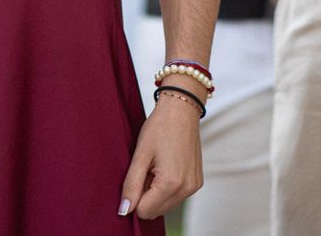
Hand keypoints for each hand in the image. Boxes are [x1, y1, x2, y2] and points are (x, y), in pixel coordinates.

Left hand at [119, 91, 202, 219]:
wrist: (181, 108)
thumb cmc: (161, 126)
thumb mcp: (140, 155)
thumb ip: (131, 185)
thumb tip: (124, 210)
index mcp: (172, 182)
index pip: (144, 211)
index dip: (135, 196)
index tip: (137, 175)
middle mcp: (186, 188)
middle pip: (156, 211)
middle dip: (146, 195)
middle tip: (146, 169)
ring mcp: (194, 186)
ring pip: (166, 205)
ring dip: (156, 192)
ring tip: (156, 166)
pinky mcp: (197, 182)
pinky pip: (176, 196)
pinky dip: (167, 188)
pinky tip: (165, 167)